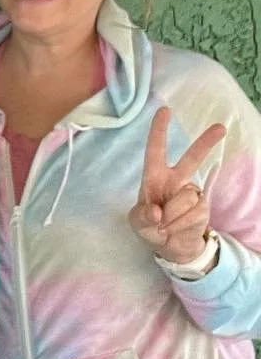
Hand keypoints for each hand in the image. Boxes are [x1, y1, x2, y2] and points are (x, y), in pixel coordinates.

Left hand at [128, 107, 224, 264]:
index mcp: (155, 177)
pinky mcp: (204, 207)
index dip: (159, 131)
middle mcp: (175, 180)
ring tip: (165, 225)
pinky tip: (177, 229)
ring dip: (172, 217)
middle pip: (191, 158)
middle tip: (221, 127)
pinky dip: (180, 225)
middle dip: (206, 143)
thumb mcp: (138, 223)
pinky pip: (192, 214)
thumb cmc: (150, 228)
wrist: (171, 248)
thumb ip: (143, 217)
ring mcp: (191, 193)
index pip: (156, 150)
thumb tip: (157, 211)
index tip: (165, 110)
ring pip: (184, 198)